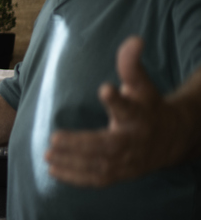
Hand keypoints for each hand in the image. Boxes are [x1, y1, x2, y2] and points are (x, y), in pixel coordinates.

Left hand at [46, 36, 194, 186]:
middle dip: (81, 144)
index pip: (129, 107)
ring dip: (72, 163)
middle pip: (109, 145)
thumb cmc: (148, 107)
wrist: (172, 138)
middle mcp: (135, 140)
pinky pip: (98, 179)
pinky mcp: (122, 173)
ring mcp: (129, 161)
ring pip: (101, 166)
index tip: (105, 89)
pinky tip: (53, 170)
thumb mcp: (142, 85)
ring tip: (47, 155)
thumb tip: (133, 39)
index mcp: (140, 115)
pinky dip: (76, 178)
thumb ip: (132, 65)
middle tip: (54, 138)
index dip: (118, 99)